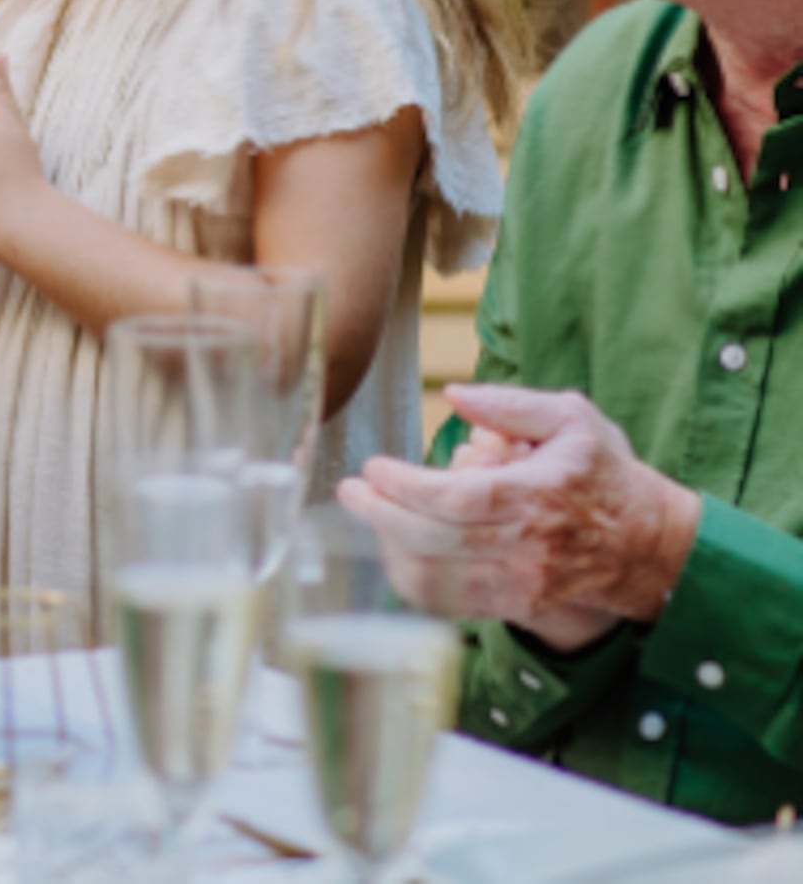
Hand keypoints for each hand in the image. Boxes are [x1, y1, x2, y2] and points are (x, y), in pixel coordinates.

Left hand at [338, 383, 700, 632]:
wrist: (649, 545)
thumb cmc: (604, 474)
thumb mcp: (573, 419)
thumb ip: (512, 404)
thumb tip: (454, 394)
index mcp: (538, 494)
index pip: (456, 499)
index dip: (404, 487)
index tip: (371, 469)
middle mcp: (528, 545)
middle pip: (435, 540)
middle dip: (380, 515)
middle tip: (350, 491)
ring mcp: (523, 581)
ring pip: (437, 578)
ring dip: (389, 548)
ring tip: (368, 515)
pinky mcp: (518, 605)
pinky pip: (451, 603)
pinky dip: (413, 579)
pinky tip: (395, 549)